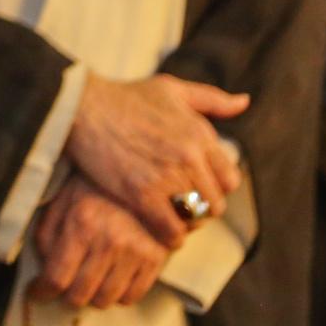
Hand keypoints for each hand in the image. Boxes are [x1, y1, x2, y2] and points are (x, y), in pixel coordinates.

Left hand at [27, 175, 168, 308]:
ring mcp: (135, 252)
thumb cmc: (93, 187)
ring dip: (92, 294)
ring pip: (105, 301)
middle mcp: (109, 241)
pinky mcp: (156, 259)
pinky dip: (117, 294)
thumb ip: (46, 235)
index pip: (57, 278)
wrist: (142, 175)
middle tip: (64, 284)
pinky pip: (131, 297)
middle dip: (66, 295)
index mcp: (81, 224)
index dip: (41, 291)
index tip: (36, 292)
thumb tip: (44, 270)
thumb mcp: (62, 201)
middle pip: (80, 296)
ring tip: (88, 277)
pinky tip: (110, 277)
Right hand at [65, 71, 247, 247]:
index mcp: (200, 133)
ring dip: (184, 223)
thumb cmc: (124, 96)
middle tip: (179, 206)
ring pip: (195, 219)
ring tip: (168, 217)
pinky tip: (158, 229)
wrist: (81, 106)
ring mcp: (167, 176)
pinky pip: (172, 231)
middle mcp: (189, 156)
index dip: (214, 188)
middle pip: (215, 203)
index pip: (230, 179)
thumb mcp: (171, 88)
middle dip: (199, 207)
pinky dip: (169, 237)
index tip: (196, 188)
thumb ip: (211, 98)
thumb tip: (244, 102)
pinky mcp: (142, 194)